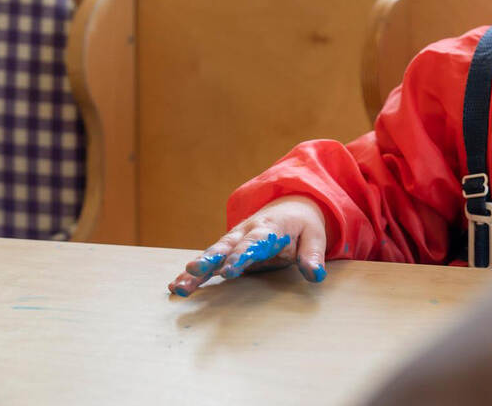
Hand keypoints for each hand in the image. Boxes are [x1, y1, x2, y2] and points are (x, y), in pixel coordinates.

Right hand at [168, 195, 328, 296]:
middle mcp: (245, 232)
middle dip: (209, 259)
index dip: (240, 256)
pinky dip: (192, 273)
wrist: (291, 205)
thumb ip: (313, 255)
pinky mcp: (227, 250)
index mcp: (268, 227)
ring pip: (211, 254)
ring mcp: (233, 241)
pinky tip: (175, 286)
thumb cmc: (303, 224)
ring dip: (194, 270)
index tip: (229, 271)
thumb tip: (316, 275)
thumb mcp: (315, 236)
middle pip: (225, 246)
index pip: (253, 242)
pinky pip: (208, 262)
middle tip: (194, 272)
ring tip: (178, 286)